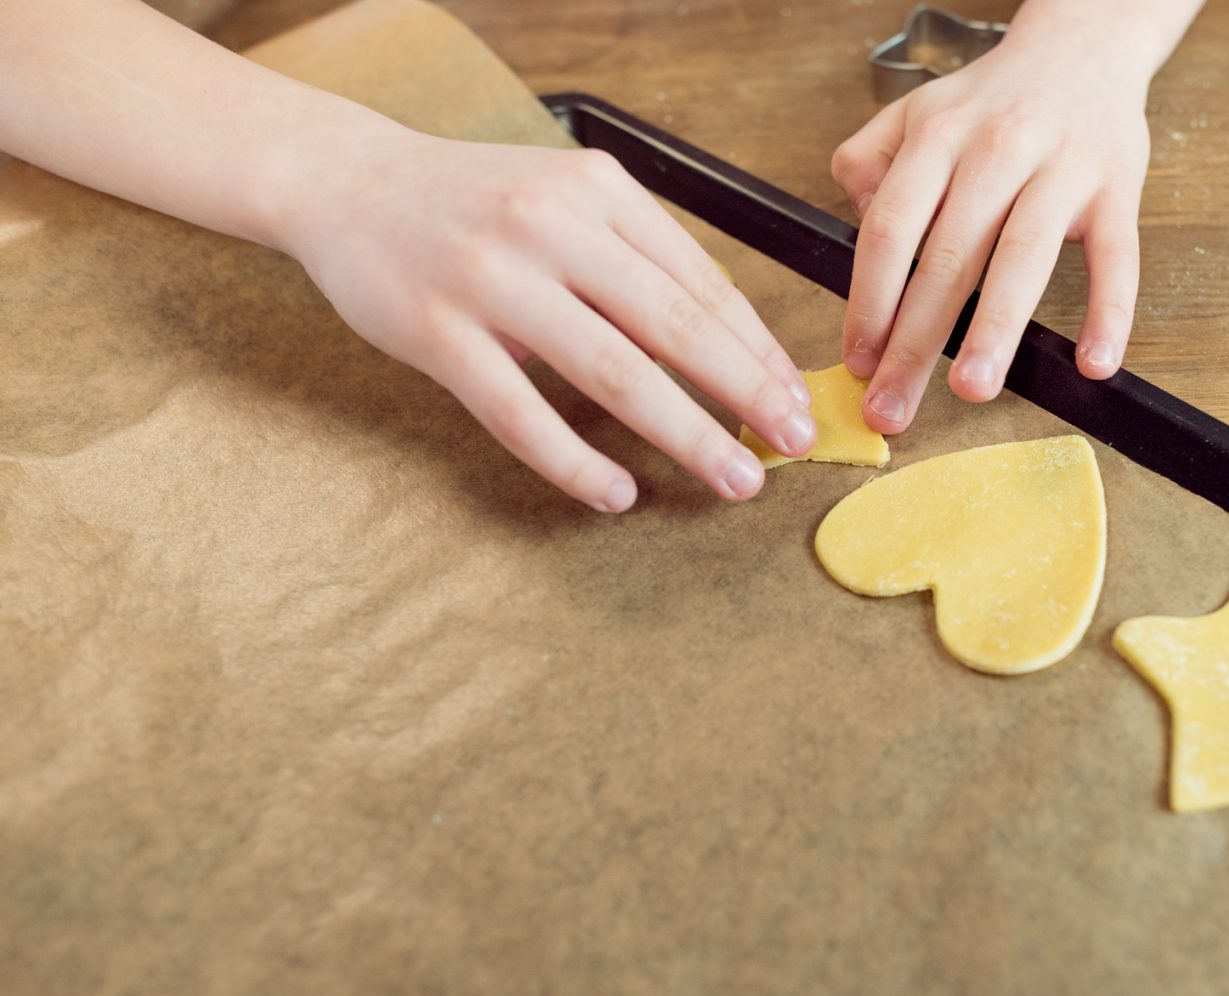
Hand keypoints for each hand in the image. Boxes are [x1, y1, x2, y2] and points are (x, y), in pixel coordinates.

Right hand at [282, 129, 814, 511]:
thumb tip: (735, 347)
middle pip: (674, 326)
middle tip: (793, 443)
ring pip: (612, 371)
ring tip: (736, 476)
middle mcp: (552, 225)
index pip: (701, 281)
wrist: (347, 183)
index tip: (796, 397)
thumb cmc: (477, 204)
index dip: (757, 348)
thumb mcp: (568, 197)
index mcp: (599, 190)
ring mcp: (491, 279)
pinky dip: (575, 461)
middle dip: (747, 392)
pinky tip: (618, 493)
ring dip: (686, 432)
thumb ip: (641, 258)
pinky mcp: (437, 332)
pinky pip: (519, 413)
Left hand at [831, 7, 1161, 434]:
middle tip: (893, 408)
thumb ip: (868, 162)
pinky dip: (1110, 313)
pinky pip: (1117, 258)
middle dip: (915, 342)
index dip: (869, 300)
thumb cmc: (993, 100)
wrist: (1084, 46)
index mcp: (938, 138)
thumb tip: (856, 233)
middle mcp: (996, 151)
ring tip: (971, 390)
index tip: (858, 360)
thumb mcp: (914, 112)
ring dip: (996, 329)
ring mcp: (1060, 171)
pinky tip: (1093, 364)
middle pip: (947, 258)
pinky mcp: (1117, 190)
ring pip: (1023, 258)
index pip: (890, 228)